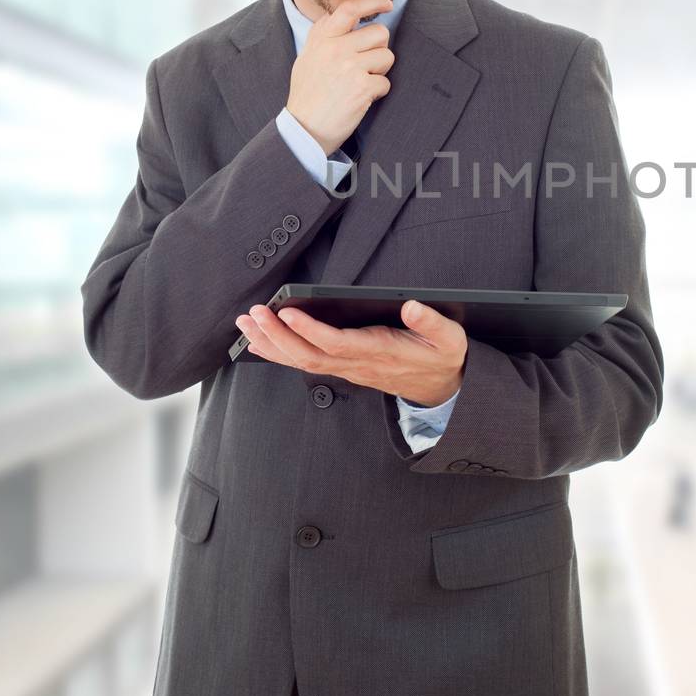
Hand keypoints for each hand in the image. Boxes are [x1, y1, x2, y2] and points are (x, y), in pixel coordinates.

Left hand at [235, 299, 466, 406]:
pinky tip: (260, 343)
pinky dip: (279, 353)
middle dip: (277, 335)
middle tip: (253, 314)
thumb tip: (412, 307)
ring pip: (302, 361)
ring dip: (272, 343)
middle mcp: (357, 363)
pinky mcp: (343, 367)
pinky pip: (305, 363)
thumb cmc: (441, 358)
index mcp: (379, 352)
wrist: (441, 387)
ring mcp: (347, 368)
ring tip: (246, 324)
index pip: (337, 343)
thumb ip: (432, 323)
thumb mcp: (449, 338)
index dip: (309, 329)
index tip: (286, 311)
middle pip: (309, 354)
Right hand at [284, 0, 395, 154]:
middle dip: (379, 49)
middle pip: (380, 33)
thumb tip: (344, 16)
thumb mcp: (307, 57)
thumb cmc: (308, 94)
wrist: (304, 128)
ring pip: (387, 56)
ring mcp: (349, 66)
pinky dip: (378, 92)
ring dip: (380, 71)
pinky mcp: (362, 86)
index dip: (373, 2)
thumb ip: (325, 36)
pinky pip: (386, 82)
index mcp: (322, 38)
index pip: (350, 8)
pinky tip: (361, 98)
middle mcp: (335, 48)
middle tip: (367, 65)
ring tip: (361, 83)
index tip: (386, 4)